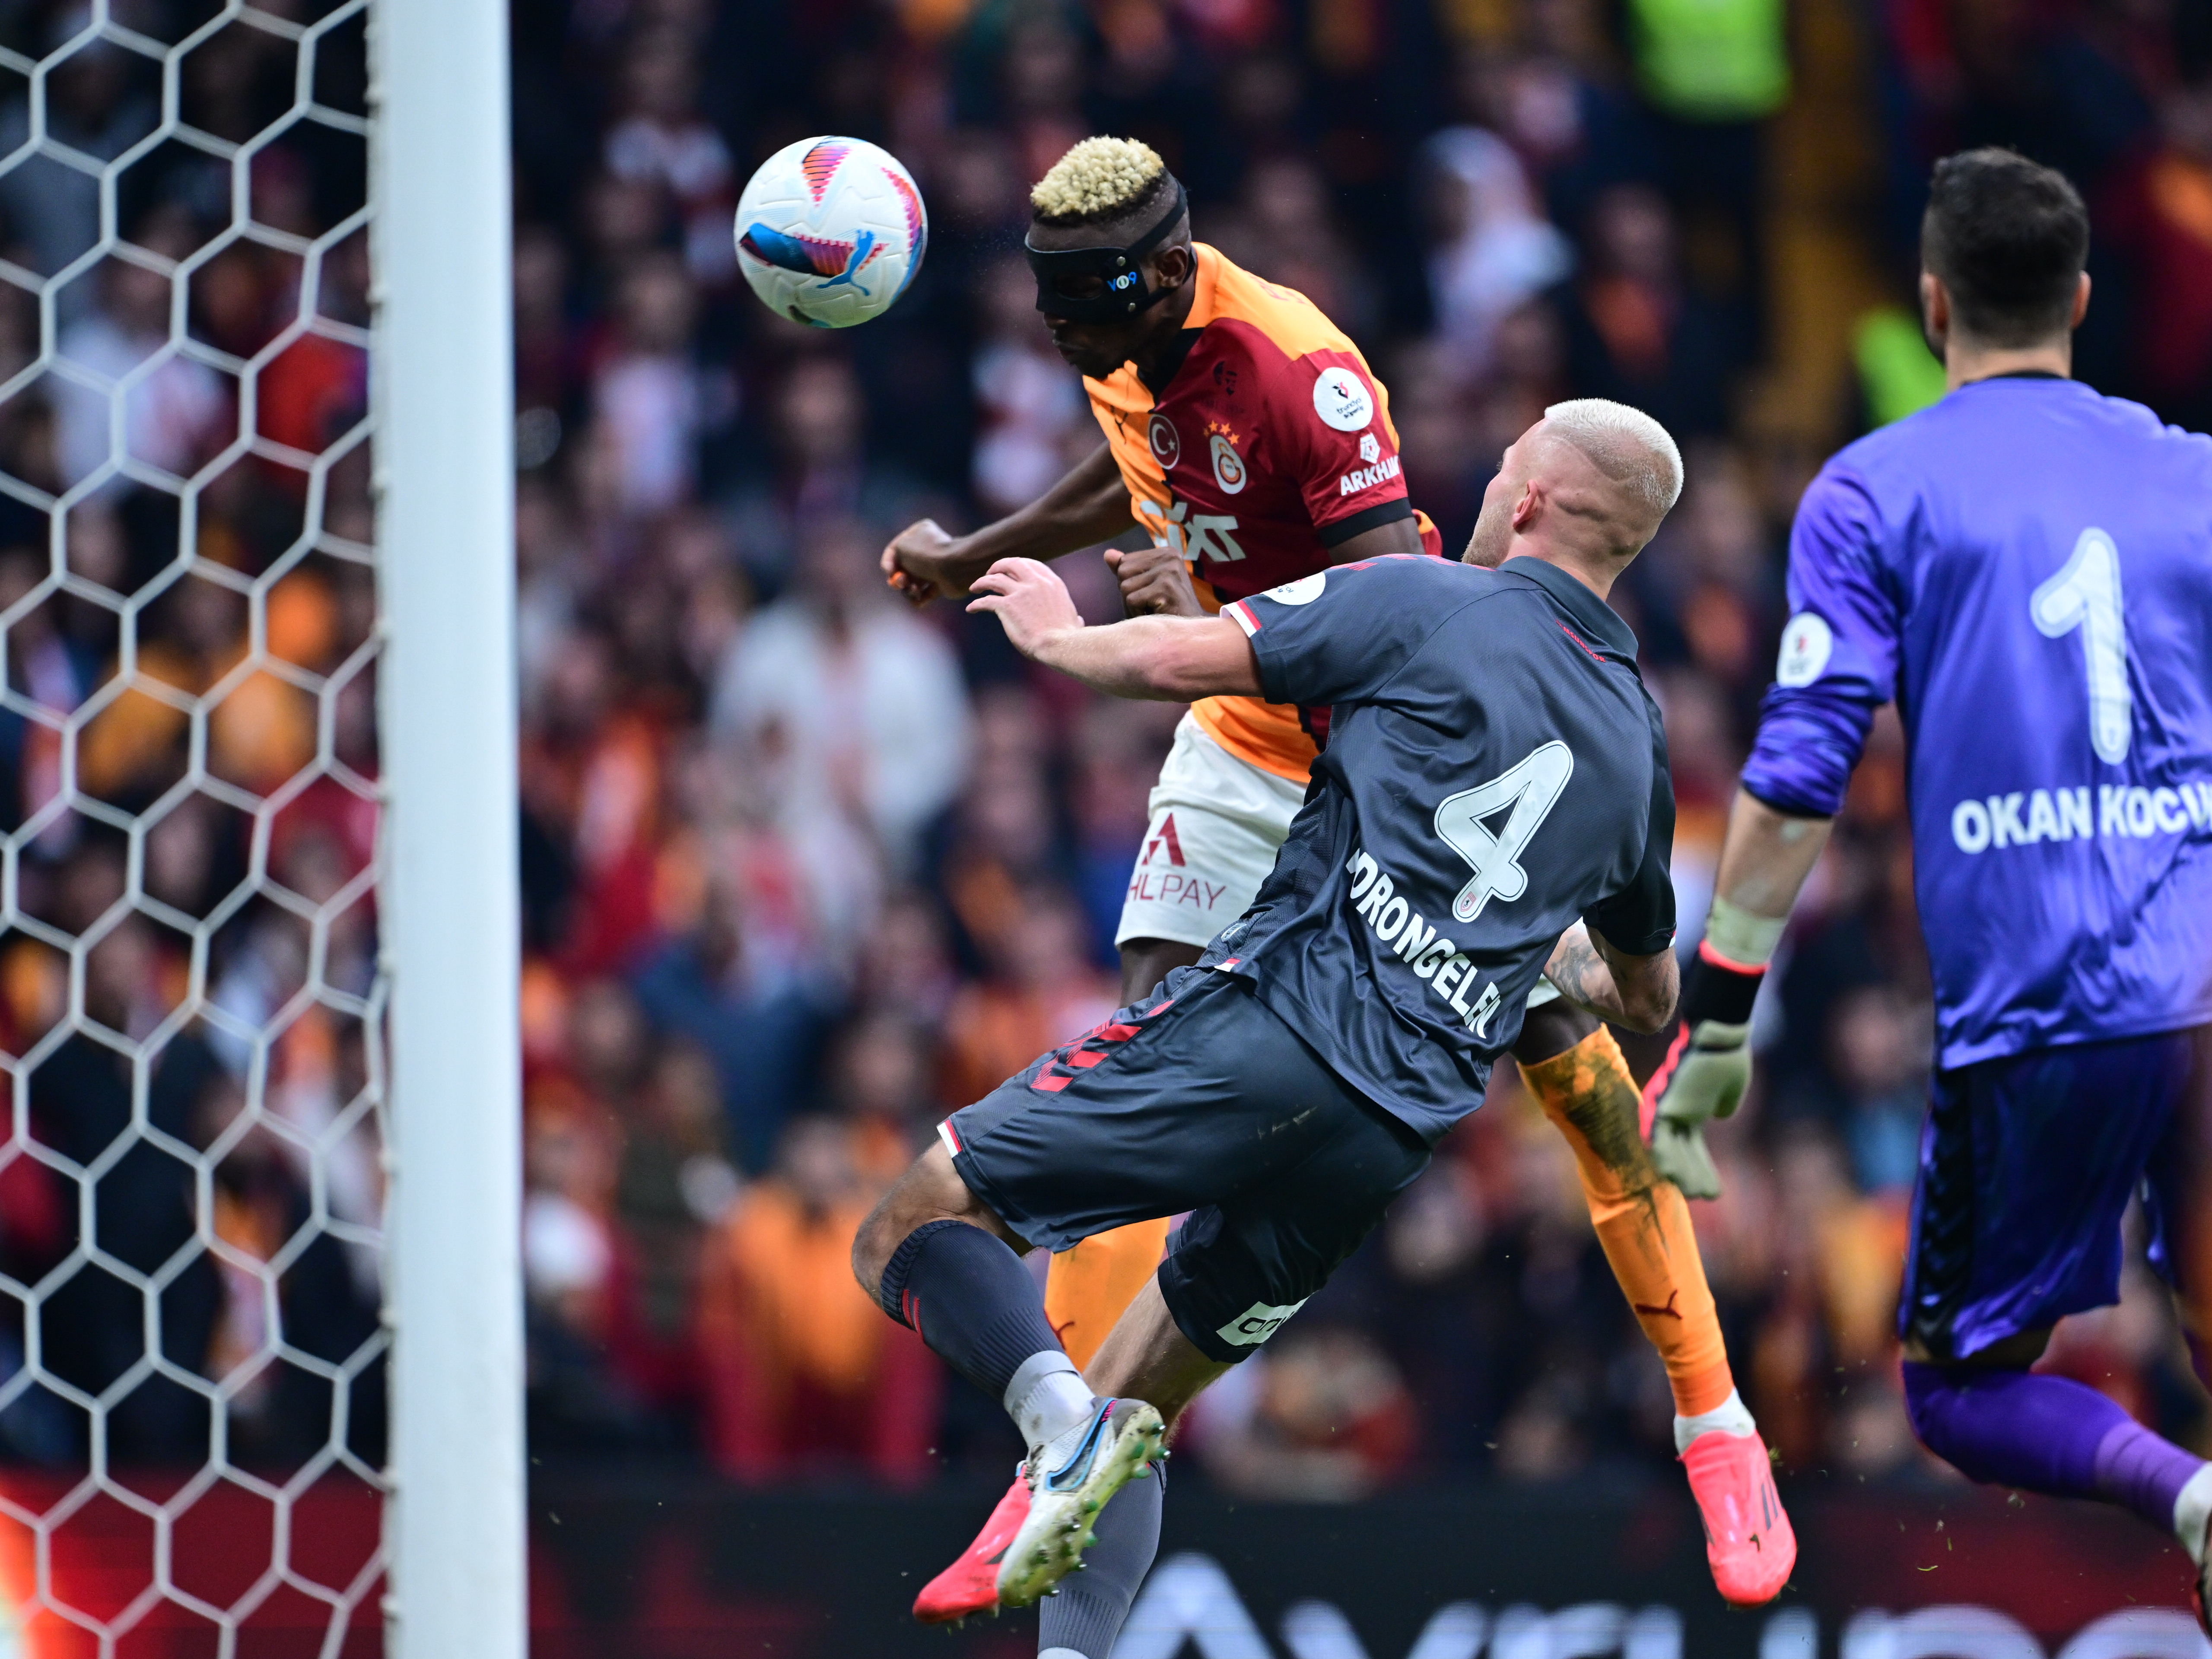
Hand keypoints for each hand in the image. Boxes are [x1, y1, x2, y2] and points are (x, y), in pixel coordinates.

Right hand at [882, 518, 968, 606]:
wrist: (955, 569)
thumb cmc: (926, 555)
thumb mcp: (901, 548)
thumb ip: (893, 557)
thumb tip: (899, 572)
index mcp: (919, 532)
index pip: (894, 549)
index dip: (887, 562)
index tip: (888, 571)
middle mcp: (927, 548)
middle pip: (902, 568)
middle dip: (898, 579)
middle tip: (902, 583)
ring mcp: (934, 567)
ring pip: (912, 583)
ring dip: (908, 591)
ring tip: (914, 591)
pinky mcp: (941, 584)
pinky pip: (924, 595)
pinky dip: (919, 599)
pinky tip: (919, 601)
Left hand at [966, 559, 1083, 659]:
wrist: (1059, 645)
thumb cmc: (1068, 638)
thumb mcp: (1073, 620)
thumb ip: (1073, 616)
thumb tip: (1078, 621)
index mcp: (1052, 583)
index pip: (1031, 565)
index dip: (1018, 565)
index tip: (1010, 570)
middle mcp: (1035, 583)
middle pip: (1011, 564)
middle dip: (998, 566)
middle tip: (990, 572)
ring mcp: (1020, 593)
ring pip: (994, 579)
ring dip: (982, 581)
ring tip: (975, 587)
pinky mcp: (1007, 606)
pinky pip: (986, 600)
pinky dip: (976, 604)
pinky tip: (971, 609)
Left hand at [1104, 542, 1205, 616]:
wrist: (1189, 636)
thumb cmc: (1165, 611)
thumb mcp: (1144, 587)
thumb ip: (1127, 570)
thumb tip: (1107, 553)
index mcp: (1166, 553)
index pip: (1124, 562)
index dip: (1130, 583)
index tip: (1150, 595)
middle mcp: (1170, 557)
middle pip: (1122, 572)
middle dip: (1130, 594)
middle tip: (1151, 606)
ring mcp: (1170, 571)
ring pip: (1125, 587)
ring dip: (1134, 606)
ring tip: (1154, 611)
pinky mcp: (1166, 587)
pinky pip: (1132, 600)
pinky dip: (1138, 614)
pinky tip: (1155, 617)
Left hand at [1638, 1020, 1750, 1199]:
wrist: (1720, 1037)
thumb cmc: (1726, 1056)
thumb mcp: (1730, 1089)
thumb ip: (1723, 1105)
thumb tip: (1720, 1116)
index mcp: (1690, 1108)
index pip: (1694, 1146)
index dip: (1703, 1167)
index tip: (1715, 1190)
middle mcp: (1674, 1110)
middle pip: (1682, 1151)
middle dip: (1693, 1175)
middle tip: (1704, 1196)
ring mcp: (1665, 1107)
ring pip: (1668, 1148)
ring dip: (1680, 1172)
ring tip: (1695, 1194)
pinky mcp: (1661, 1103)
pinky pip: (1657, 1135)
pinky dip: (1664, 1156)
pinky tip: (1672, 1176)